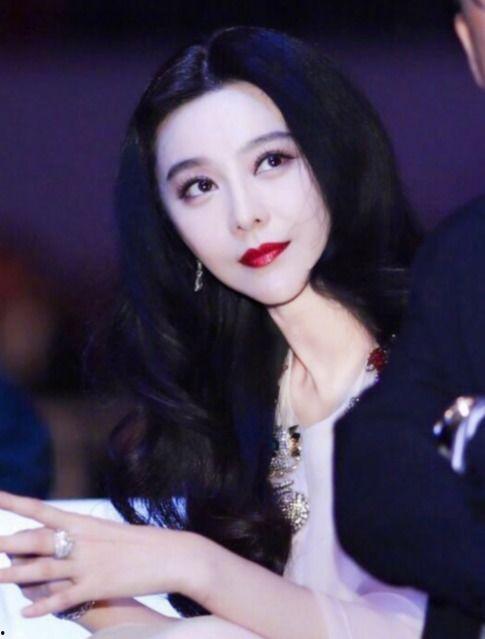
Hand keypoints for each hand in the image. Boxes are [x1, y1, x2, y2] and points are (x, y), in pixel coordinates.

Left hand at [0, 491, 189, 617]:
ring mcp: (89, 564)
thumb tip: (67, 533)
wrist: (174, 555)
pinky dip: (44, 607)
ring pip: (43, 570)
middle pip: (36, 541)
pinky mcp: (98, 585)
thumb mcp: (111, 532)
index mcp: (85, 523)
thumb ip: (85, 534)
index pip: (42, 509)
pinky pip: (64, 599)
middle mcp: (82, 541)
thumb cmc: (144, 543)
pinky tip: (25, 615)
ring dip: (15, 576)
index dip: (15, 503)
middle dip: (8, 543)